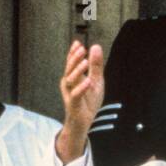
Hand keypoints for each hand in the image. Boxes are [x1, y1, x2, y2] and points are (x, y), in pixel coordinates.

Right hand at [57, 40, 104, 162]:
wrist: (85, 122)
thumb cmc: (88, 101)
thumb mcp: (96, 81)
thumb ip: (96, 65)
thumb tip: (96, 47)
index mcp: (73, 77)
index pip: (71, 62)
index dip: (73, 53)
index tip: (78, 43)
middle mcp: (68, 84)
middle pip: (69, 69)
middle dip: (74, 58)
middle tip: (82, 49)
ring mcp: (70, 94)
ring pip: (70, 80)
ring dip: (77, 70)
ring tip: (85, 62)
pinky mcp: (73, 104)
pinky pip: (76, 95)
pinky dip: (81, 88)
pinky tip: (88, 81)